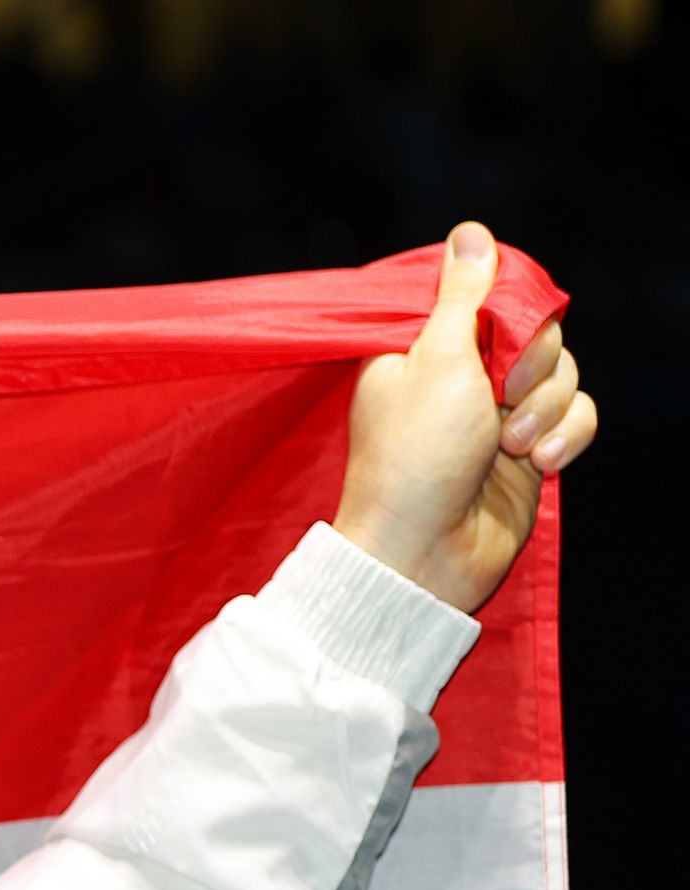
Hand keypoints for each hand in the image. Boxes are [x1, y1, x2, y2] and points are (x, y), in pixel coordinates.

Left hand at [333, 224, 598, 613]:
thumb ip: (462, 298)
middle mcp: (462, 376)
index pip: (489, 298)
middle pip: (537, 332)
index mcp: (424, 348)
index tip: (500, 336)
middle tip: (503, 397)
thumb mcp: (436, 360)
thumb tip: (472, 234)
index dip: (508, 313)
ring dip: (548, 407)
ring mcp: (498, 413)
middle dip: (534, 364)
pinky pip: (578, 415)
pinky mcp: (531, 447)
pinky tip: (541, 462)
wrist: (425, 552)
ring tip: (511, 445)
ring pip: (564, 373)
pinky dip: (568, 435)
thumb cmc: (415, 457)